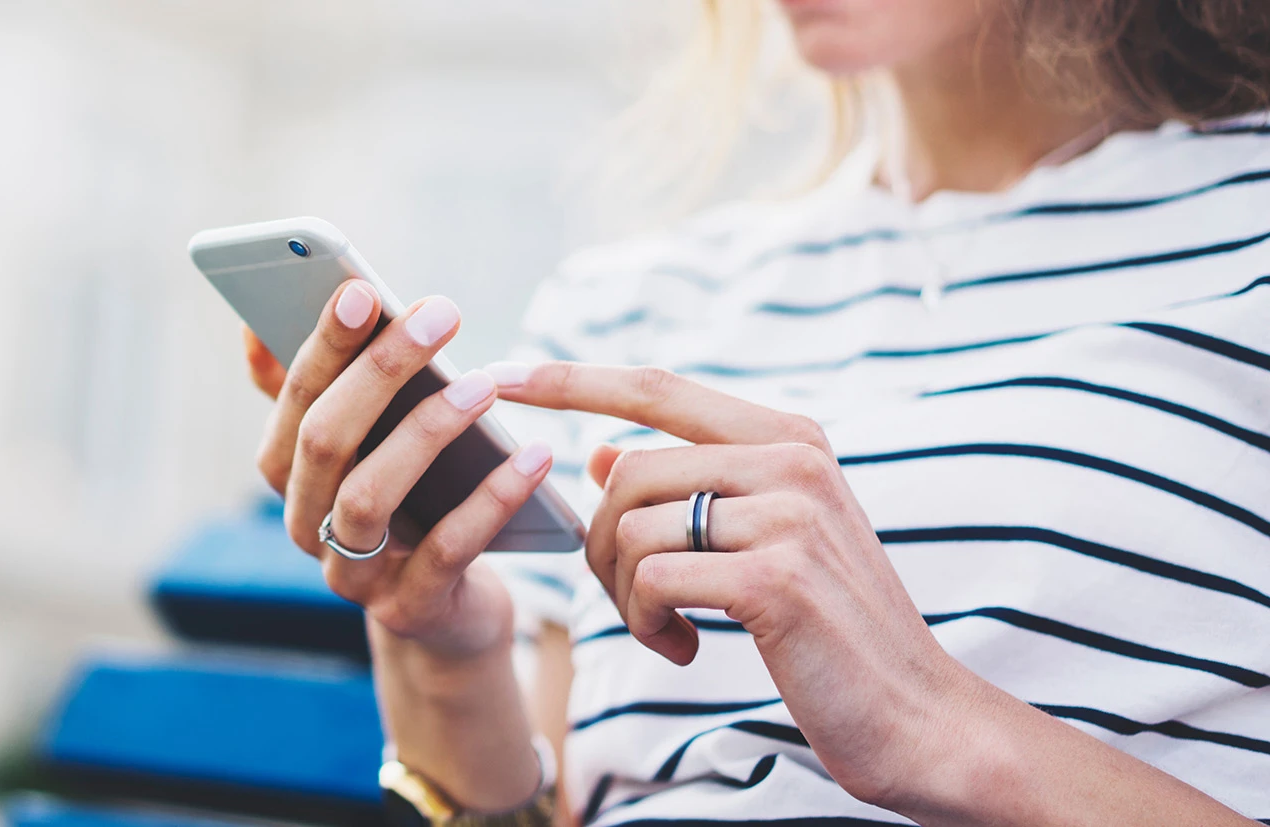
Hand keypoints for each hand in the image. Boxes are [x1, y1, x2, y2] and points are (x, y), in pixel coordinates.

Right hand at [248, 282, 556, 658]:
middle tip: (440, 314)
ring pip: (368, 497)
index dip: (324, 344)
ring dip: (426, 432)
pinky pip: (446, 551)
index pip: (294, 398)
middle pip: (323, 441)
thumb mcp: (359, 446)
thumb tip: (253, 328)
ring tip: (482, 385)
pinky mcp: (408, 610)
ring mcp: (352, 574)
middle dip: (379, 372)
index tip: (362, 288)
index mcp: (286, 471)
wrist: (446, 611)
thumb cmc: (408, 500)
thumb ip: (315, 388)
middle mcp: (304, 522)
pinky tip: (532, 457)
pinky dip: (489, 501)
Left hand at [491, 360, 974, 806]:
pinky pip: (652, 580)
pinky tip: (686, 650)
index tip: (502, 375)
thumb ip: (692, 488)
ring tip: (667, 631)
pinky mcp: (775, 578)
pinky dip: (649, 624)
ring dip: (624, 595)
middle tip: (633, 602)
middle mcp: (792, 461)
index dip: (572, 380)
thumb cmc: (832, 627)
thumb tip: (599, 453)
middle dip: (601, 545)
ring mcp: (788, 516)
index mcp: (789, 438)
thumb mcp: (766, 539)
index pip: (658, 387)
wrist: (917, 714)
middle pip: (627, 472)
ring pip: (631, 527)